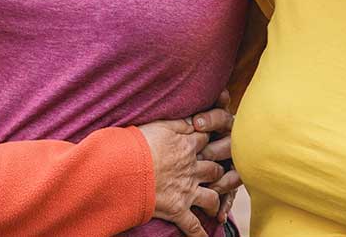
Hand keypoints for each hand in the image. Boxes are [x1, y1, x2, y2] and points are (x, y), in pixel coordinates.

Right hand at [138, 119, 220, 236]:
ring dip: (215, 201)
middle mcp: (192, 168)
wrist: (125, 167)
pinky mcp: (178, 209)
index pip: (207, 141)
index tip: (213, 141)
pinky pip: (193, 226)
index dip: (211, 140)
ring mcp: (187, 190)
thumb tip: (193, 120)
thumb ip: (179, 123)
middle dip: (219, 170)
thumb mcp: (159, 124)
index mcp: (187, 145)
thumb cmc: (137, 143)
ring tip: (215, 205)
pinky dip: (199, 234)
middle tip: (221, 173)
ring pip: (212, 196)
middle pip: (215, 168)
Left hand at [193, 90, 241, 222]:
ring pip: (234, 172)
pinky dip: (225, 204)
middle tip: (203, 155)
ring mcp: (236, 162)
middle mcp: (233, 141)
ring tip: (212, 186)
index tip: (195, 122)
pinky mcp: (233, 180)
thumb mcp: (199, 117)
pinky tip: (218, 214)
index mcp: (225, 122)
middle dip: (215, 150)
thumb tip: (222, 92)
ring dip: (223, 179)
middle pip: (229, 144)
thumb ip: (205, 107)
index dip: (210, 119)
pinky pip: (231, 193)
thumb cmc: (199, 127)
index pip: (222, 117)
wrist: (207, 145)